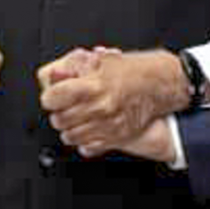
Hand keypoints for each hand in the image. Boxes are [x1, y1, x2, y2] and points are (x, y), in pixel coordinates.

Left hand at [38, 48, 189, 156]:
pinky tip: (87, 129)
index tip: (52, 95)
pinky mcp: (115, 138)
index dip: (50, 96)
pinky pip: (87, 147)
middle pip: (59, 119)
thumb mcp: (101, 61)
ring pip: (70, 136)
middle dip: (58, 112)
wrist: (160, 85)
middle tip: (63, 106)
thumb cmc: (132, 71)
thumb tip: (54, 75)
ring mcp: (107, 126)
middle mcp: (100, 108)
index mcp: (93, 86)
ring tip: (75, 118)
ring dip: (68, 128)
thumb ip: (74, 69)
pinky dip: (83, 140)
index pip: (53, 98)